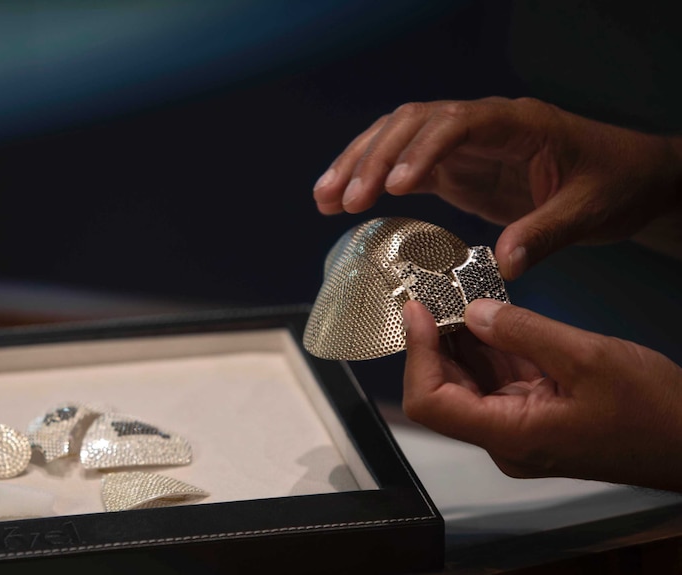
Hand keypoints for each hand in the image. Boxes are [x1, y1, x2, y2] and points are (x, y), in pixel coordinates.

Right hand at [313, 97, 681, 278]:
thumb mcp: (587, 210)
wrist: (624, 175)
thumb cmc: (612, 183)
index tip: (396, 185)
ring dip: (358, 163)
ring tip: (323, 197)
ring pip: (397, 136)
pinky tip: (343, 198)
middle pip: (413, 123)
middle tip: (343, 198)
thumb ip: (545, 234)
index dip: (422, 150)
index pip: (457, 124)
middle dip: (373, 158)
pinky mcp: (454, 166)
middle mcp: (481, 124)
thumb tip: (502, 265)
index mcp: (516, 123)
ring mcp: (463, 144)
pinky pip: (403, 163)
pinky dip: (371, 178)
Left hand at [400, 298, 681, 491]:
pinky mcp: (534, 413)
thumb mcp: (589, 358)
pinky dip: (485, 345)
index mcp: (511, 435)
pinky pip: (495, 379)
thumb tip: (472, 311)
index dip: (416, 354)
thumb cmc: (655, 411)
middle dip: (431, 341)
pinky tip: (482, 312)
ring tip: (449, 294)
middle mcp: (504, 438)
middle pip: (443, 390)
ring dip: (455, 339)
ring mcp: (518, 427)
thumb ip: (525, 331)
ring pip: (466, 382)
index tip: (417, 309)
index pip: (431, 402)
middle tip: (430, 292)